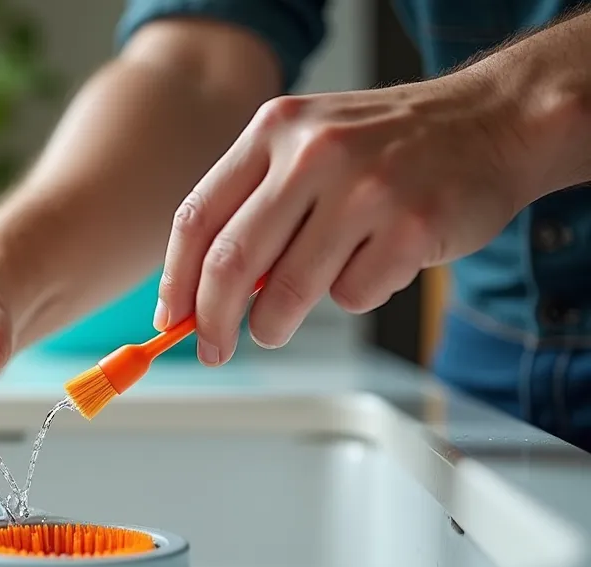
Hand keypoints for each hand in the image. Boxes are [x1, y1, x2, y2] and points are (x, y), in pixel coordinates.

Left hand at [154, 74, 525, 365]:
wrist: (493, 121)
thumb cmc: (386, 146)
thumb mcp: (307, 144)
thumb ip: (252, 203)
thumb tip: (196, 290)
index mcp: (273, 130)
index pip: (197, 217)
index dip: (175, 278)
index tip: (170, 318)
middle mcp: (314, 154)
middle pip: (231, 261)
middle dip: (211, 321)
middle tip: (210, 348)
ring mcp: (366, 190)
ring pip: (287, 291)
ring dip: (272, 324)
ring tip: (275, 324)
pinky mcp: (412, 228)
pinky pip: (353, 296)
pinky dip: (351, 297)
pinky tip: (372, 264)